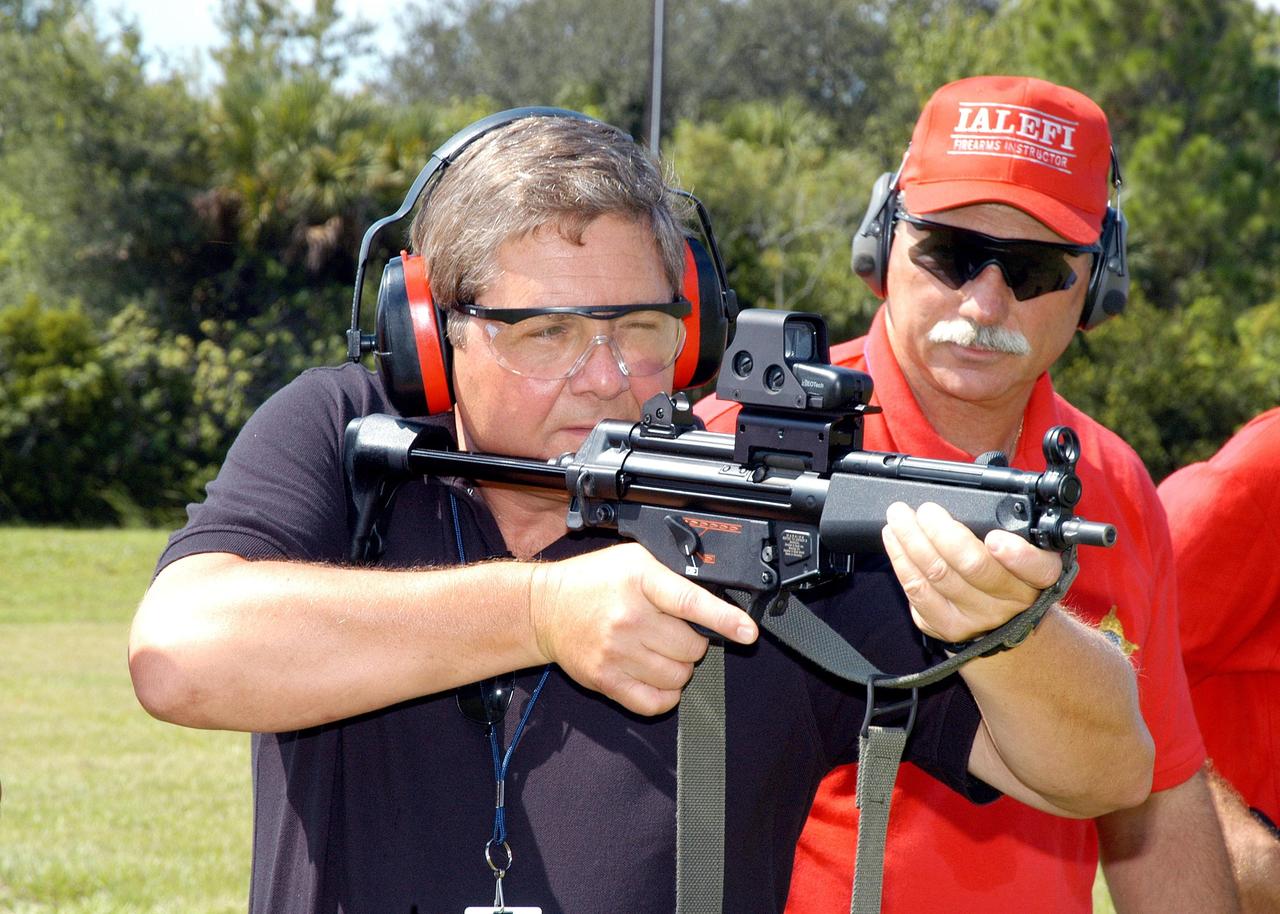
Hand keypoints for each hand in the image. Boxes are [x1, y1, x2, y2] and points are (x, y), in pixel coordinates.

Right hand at [528, 542, 757, 714]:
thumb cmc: (593, 581)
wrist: (545, 608)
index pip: (690, 601)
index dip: (724, 619)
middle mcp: (628, 618)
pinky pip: (654, 703)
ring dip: (679, 668)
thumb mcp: (635, 560)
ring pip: (677, 677)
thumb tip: (717, 597)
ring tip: (660, 652)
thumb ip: (672, 577)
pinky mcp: (605, 680)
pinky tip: (656, 677)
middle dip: (692, 643)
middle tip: (674, 632)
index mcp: (639, 580)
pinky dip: (665, 695)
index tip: (748, 632)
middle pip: (690, 647)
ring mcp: (616, 652)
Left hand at [881, 501, 1061, 642]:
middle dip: (941, 531)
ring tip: (899, 516)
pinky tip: (894, 540)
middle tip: (926, 510)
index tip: (996, 538)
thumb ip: (1009, 525)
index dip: (1017, 555)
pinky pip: (918, 592)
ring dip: (911, 540)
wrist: (1001, 618)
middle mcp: (1013, 600)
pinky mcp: (949, 627)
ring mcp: (979, 617)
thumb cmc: (1006, 569)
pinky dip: (901, 561)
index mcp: (1039, 575)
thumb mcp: (1024, 546)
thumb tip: (965, 496)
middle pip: (973, 565)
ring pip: (938, 575)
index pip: (1038, 567)